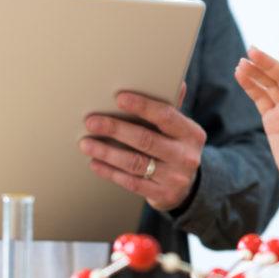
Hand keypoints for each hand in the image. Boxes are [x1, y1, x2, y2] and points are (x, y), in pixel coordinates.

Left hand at [79, 84, 205, 211]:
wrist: (187, 187)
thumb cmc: (176, 149)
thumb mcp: (180, 130)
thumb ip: (171, 108)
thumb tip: (177, 82)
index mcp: (191, 133)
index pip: (166, 116)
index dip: (142, 106)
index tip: (118, 98)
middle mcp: (186, 156)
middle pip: (146, 140)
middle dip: (115, 129)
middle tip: (91, 122)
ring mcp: (175, 178)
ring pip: (135, 163)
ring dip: (107, 152)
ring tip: (86, 144)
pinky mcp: (163, 195)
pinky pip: (131, 182)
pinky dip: (110, 172)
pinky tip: (96, 163)